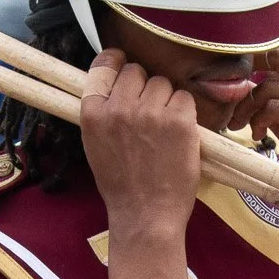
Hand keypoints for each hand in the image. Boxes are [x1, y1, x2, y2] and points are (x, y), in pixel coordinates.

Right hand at [80, 50, 197, 278]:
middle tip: (149, 115)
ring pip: (163, 83)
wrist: (146, 216)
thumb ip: (103, 112)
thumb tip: (116, 85)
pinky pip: (184, 98)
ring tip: (164, 131)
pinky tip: (179, 135)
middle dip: (144, 88)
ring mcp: (149, 112)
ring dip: (166, 101)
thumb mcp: (96, 145)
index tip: (123, 65)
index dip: (117, 62)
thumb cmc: (122, 185)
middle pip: (137, 71)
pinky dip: (185, 113)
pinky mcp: (178, 120)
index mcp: (93, 112)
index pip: (104, 65)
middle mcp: (119, 107)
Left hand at [247, 39, 278, 278]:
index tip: (236, 72)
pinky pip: (274, 107)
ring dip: (247, 106)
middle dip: (246, 72)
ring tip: (241, 125)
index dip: (256, 51)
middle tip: (232, 97)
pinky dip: (258, 121)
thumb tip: (250, 85)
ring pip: (270, 85)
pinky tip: (258, 136)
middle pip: (276, 53)